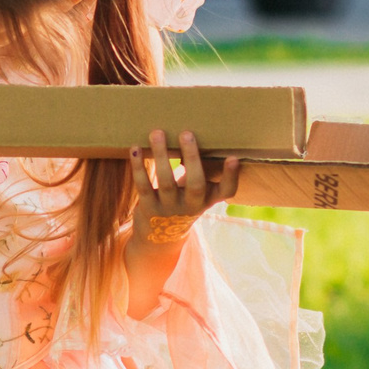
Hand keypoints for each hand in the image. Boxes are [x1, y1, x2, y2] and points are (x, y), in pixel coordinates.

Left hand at [129, 128, 234, 244]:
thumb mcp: (198, 192)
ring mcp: (170, 208)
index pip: (227, 191)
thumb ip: (202, 171)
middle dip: (191, 157)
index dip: (231, 175)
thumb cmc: (183, 201)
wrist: (160, 237)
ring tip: (157, 133)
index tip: (234, 158)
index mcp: (208, 199)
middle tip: (187, 132)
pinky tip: (135, 149)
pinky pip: (144, 186)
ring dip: (161, 155)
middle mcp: (192, 205)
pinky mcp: (149, 208)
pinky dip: (139, 167)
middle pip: (196, 184)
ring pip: (166, 182)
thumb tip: (197, 131)